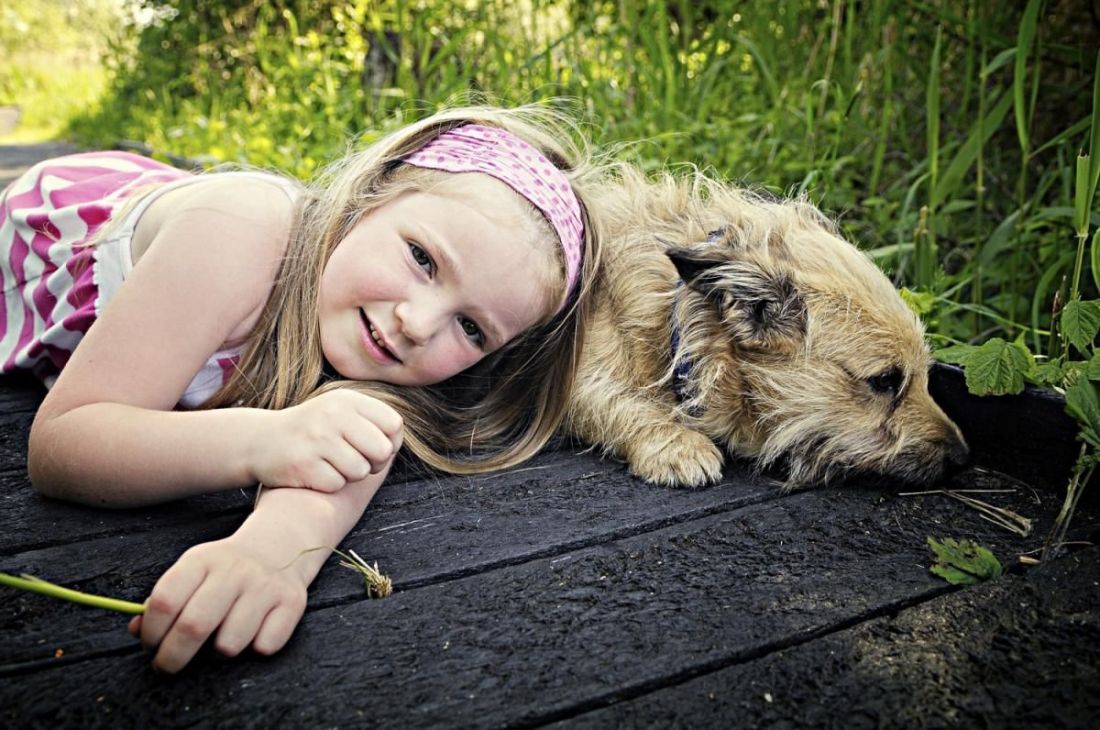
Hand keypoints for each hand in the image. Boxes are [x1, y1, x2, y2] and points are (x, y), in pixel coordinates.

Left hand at [128, 535, 308, 673]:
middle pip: (194, 626)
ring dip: (219, 652)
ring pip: (230, 643)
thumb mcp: (192, 572)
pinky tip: (254, 632)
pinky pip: (266, 646)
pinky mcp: (292, 602)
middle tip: (167, 666)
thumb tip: (137, 630)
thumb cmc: (225, 569)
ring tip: (220, 640)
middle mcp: (235, 570)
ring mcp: (265, 586)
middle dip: (172, 658)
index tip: (150, 645)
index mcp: (202, 560)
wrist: (280, 544)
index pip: (165, 601)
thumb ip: (164, 600)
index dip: (151, 632)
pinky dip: (256, 648)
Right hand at [251, 389, 403, 492]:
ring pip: (360, 471)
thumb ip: (371, 420)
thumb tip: (397, 441)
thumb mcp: (339, 411)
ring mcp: (317, 439)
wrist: (260, 440)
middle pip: (382, 451)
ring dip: (349, 475)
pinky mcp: (303, 463)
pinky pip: (337, 484)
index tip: (373, 446)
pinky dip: (329, 484)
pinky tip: (315, 472)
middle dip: (373, 463)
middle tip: (355, 461)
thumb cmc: (312, 430)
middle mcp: (333, 415)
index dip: (390, 442)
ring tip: (331, 464)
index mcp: (346, 400)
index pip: (393, 424)